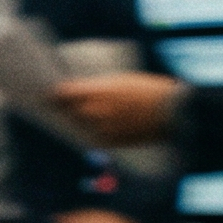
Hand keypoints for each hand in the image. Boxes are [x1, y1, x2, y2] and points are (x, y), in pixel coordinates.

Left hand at [51, 72, 182, 147]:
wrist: (172, 111)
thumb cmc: (148, 90)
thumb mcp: (121, 81)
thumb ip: (97, 89)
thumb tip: (78, 93)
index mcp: (98, 92)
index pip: (65, 94)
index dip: (56, 95)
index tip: (50, 95)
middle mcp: (97, 111)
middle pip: (70, 112)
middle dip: (66, 109)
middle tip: (59, 107)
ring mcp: (104, 128)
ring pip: (82, 126)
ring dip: (81, 122)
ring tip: (86, 116)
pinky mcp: (113, 141)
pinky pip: (96, 138)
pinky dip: (95, 133)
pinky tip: (101, 127)